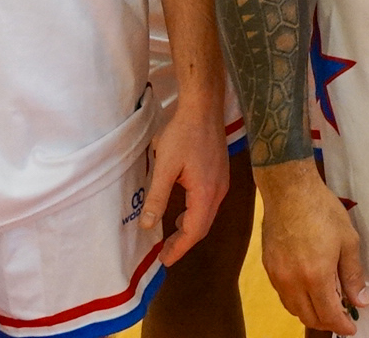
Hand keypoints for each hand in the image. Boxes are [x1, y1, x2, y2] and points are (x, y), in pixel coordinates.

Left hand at [146, 99, 230, 265]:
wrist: (204, 108)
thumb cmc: (183, 135)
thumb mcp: (165, 167)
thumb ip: (157, 198)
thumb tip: (147, 226)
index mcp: (205, 193)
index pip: (194, 230)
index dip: (179, 248)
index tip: (164, 260)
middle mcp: (218, 191)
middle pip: (203, 226)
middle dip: (185, 242)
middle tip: (166, 254)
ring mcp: (222, 182)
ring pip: (207, 215)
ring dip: (190, 229)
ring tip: (171, 237)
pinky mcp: (220, 174)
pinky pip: (209, 203)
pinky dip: (196, 215)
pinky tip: (182, 212)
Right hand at [256, 159, 367, 333]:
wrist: (289, 191)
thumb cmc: (322, 211)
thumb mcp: (348, 241)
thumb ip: (353, 275)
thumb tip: (360, 301)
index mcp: (315, 276)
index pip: (328, 314)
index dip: (341, 325)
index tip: (351, 328)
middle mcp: (292, 282)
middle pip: (308, 317)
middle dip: (326, 322)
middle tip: (342, 317)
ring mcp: (277, 276)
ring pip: (293, 309)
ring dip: (310, 313)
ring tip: (327, 305)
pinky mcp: (268, 268)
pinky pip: (283, 295)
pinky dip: (297, 301)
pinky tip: (309, 291)